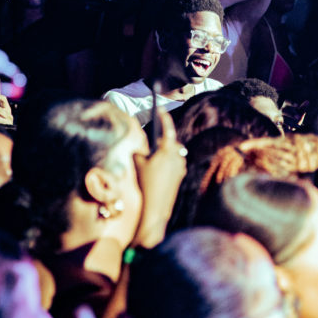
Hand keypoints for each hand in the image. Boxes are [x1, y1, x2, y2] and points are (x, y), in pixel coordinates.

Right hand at [132, 109, 186, 247]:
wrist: (155, 209)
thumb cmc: (145, 184)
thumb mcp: (137, 164)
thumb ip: (140, 150)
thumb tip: (142, 145)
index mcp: (167, 150)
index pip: (167, 128)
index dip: (163, 117)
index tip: (160, 108)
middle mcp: (177, 157)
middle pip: (171, 141)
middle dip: (163, 137)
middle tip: (153, 136)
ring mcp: (180, 167)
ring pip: (174, 152)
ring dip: (165, 150)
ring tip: (153, 154)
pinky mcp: (180, 176)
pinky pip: (175, 163)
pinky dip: (168, 160)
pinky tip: (158, 167)